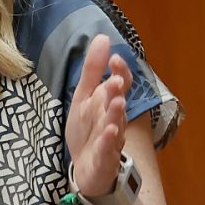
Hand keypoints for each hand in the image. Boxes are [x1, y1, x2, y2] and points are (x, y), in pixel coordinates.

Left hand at [65, 34, 133, 196]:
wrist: (86, 167)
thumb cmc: (88, 129)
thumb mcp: (84, 96)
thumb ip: (93, 69)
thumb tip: (102, 37)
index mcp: (108, 102)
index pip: (120, 84)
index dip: (120, 72)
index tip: (115, 59)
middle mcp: (113, 119)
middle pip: (117, 103)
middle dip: (117, 92)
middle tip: (116, 80)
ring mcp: (111, 139)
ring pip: (115, 125)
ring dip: (116, 114)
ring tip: (117, 102)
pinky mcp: (104, 158)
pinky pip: (107, 150)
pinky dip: (108, 142)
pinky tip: (109, 133)